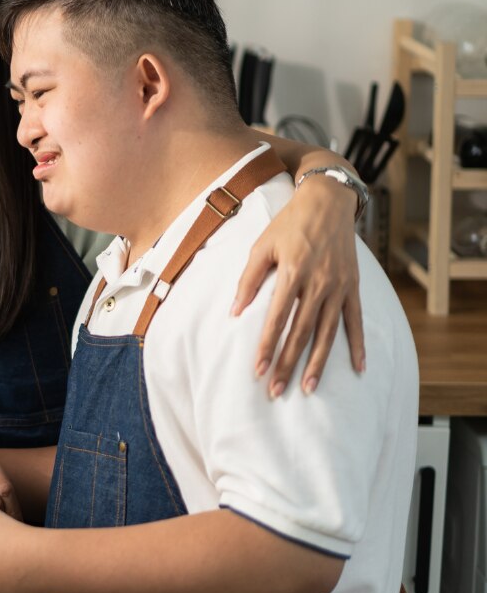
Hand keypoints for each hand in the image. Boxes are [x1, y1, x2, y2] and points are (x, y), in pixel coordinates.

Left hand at [232, 177, 365, 395]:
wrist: (327, 203)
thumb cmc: (288, 225)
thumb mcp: (261, 246)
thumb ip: (248, 280)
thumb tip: (234, 312)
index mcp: (292, 271)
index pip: (277, 318)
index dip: (267, 345)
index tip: (258, 370)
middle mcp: (319, 282)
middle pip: (302, 331)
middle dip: (288, 362)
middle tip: (276, 390)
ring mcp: (339, 286)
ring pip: (328, 332)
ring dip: (318, 363)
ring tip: (307, 388)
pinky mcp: (353, 287)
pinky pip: (356, 321)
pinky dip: (357, 345)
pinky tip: (358, 368)